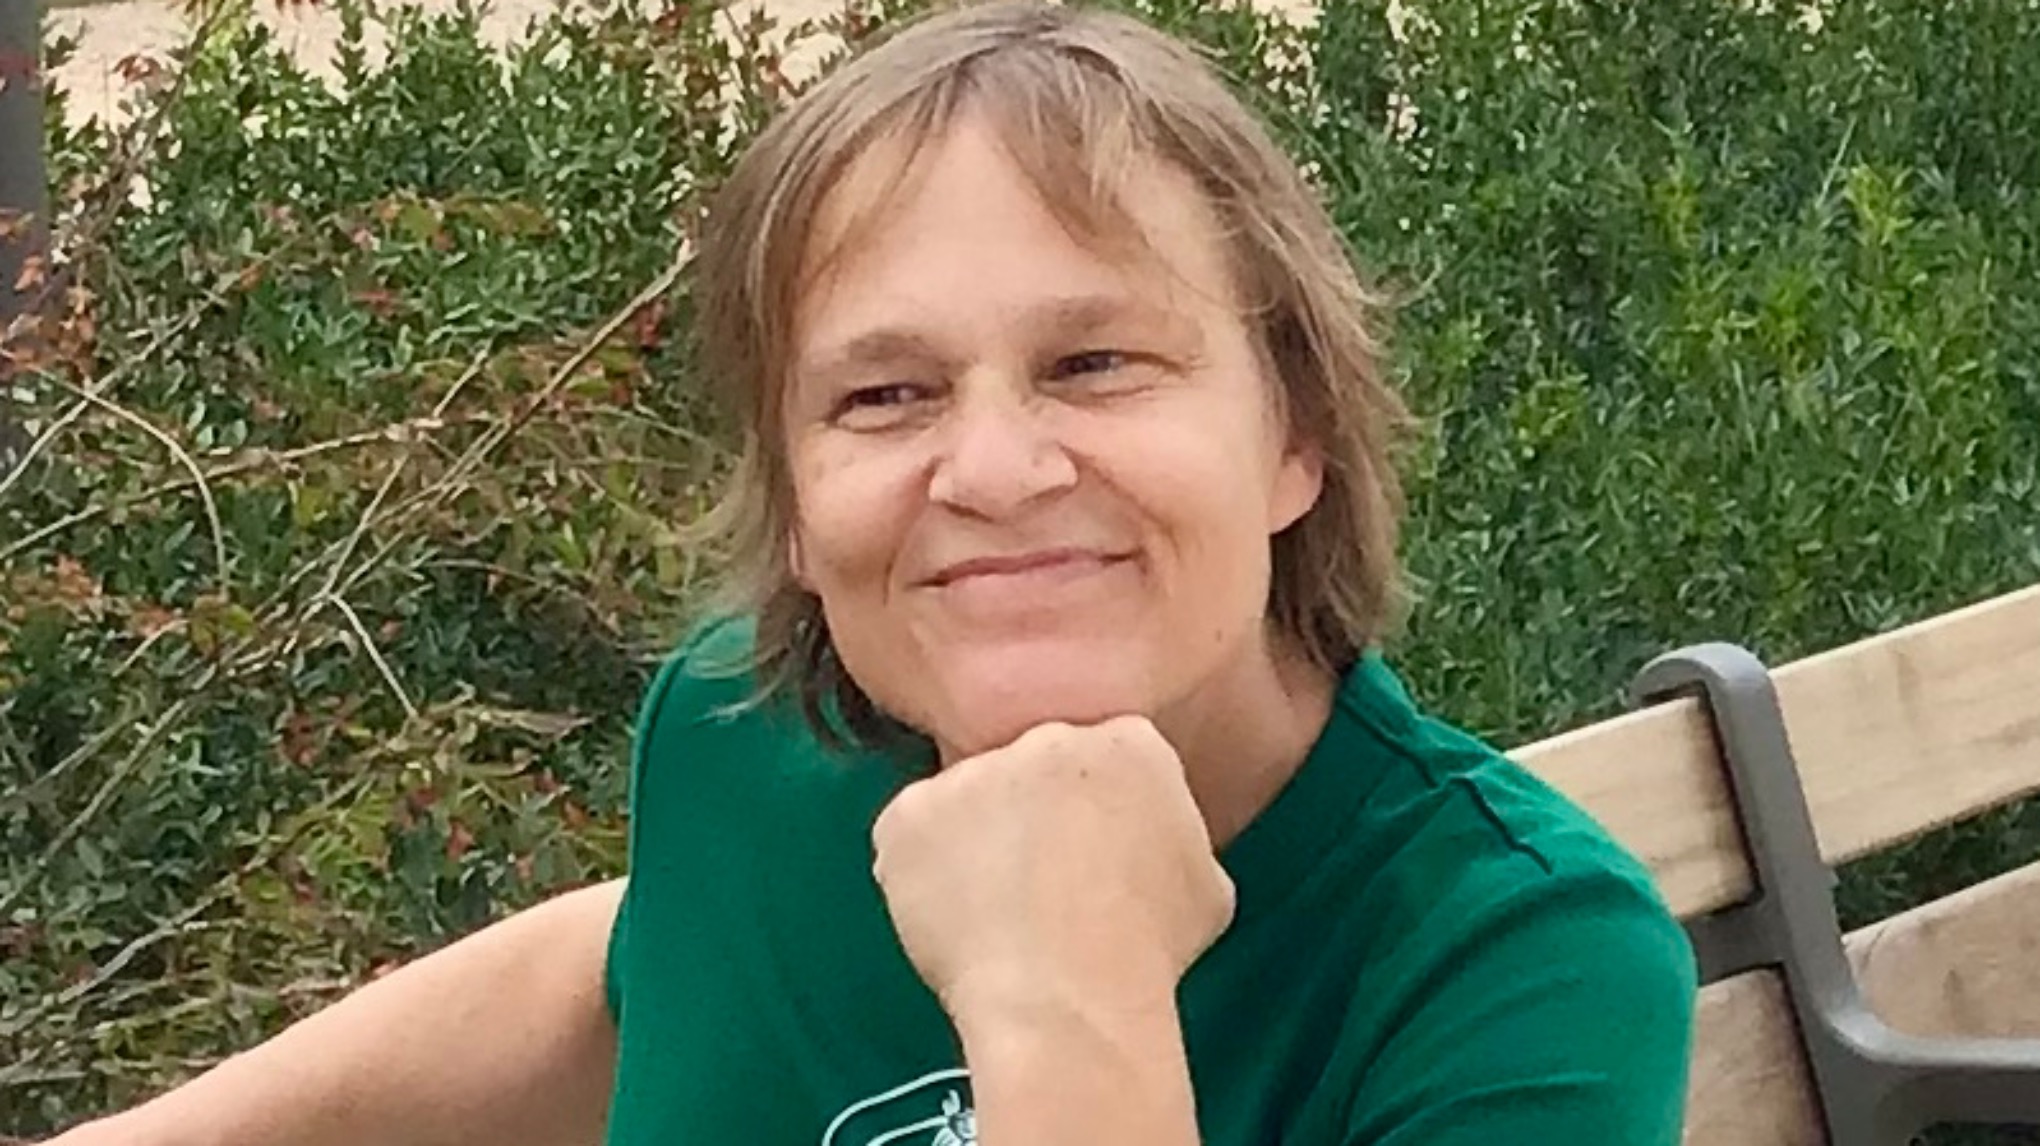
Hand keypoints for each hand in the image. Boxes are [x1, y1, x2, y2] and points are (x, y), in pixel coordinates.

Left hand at [870, 716, 1235, 1029]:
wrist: (1069, 996)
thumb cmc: (1148, 950)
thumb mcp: (1206, 882)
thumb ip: (1173, 837)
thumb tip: (1153, 846)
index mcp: (1128, 744)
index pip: (1107, 756)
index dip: (1095, 809)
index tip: (1090, 851)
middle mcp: (1045, 739)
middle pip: (1031, 769)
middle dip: (1033, 815)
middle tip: (1041, 886)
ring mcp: (970, 773)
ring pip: (967, 803)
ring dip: (975, 846)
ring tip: (997, 917)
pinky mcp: (909, 815)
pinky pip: (910, 839)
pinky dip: (921, 876)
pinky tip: (956, 922)